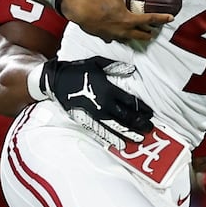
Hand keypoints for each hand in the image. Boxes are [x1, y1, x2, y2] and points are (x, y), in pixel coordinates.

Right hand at [37, 56, 153, 145]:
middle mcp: (103, 103)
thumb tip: (132, 70)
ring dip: (130, 133)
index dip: (142, 108)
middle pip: (126, 116)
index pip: (130, 101)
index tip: (150, 113)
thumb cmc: (78, 70)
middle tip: (150, 128)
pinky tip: (121, 144)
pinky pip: (101, 131)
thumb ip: (116, 67)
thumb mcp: (97, 63)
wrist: (55, 81)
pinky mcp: (86, 120)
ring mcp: (95, 114)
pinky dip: (112, 139)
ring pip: (116, 127)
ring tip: (141, 139)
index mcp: (108, 89)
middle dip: (140, 123)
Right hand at [60, 0, 173, 41]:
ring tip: (139, 34)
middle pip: (142, 35)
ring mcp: (114, 35)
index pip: (151, 19)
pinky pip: (114, 39)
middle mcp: (124, 30)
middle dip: (149, 32)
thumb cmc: (97, 0)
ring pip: (129, 39)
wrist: (79, 10)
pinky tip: (117, 35)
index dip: (162, 18)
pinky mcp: (104, 36)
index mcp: (129, 19)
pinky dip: (118, 37)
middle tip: (154, 30)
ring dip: (135, 36)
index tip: (171, 18)